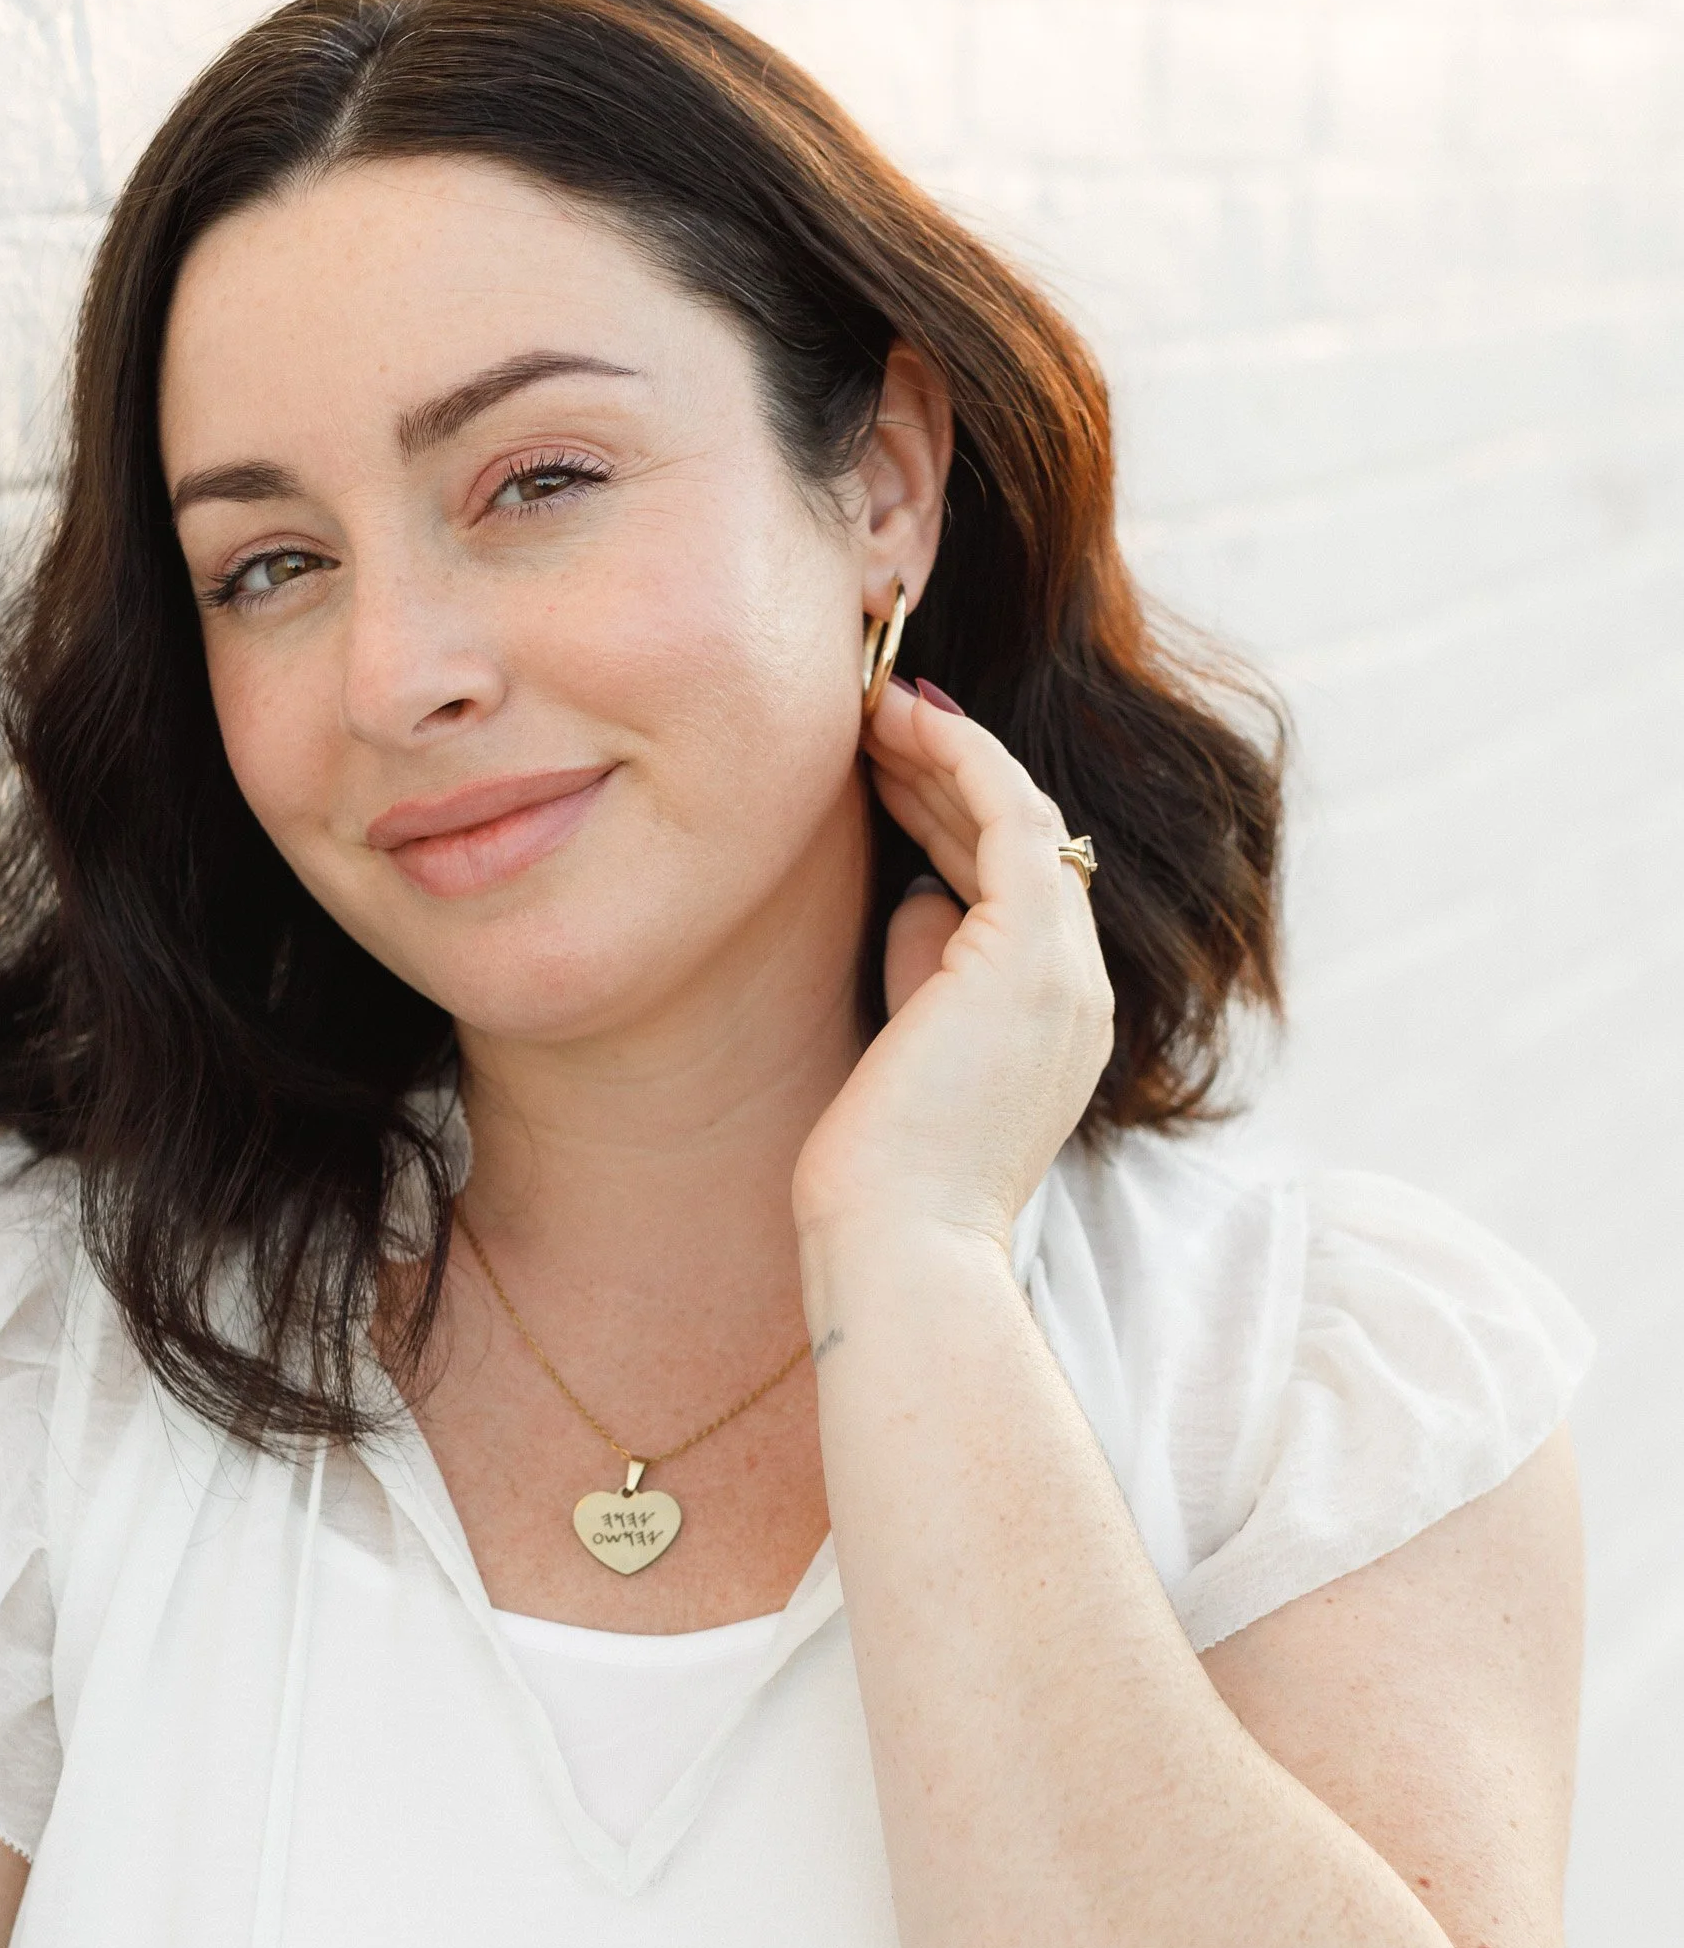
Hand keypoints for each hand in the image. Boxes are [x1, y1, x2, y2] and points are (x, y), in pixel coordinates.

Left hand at [792, 681, 1114, 1248]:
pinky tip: (902, 720)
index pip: (1010, 891)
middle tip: (869, 713)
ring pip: (1019, 817)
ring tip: (871, 703)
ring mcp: (1067, 970)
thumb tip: (918, 897)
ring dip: (945, 750)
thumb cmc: (881, 1180)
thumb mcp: (908, 1053)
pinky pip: (1010, 817)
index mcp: (1054, 1025)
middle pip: (1018, 845)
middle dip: (943, 771)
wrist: (902, 1245)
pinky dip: (960, 757)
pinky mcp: (1032, 953)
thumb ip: (926, 973)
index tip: (886, 766)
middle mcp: (1078, 990)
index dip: (950, 816)